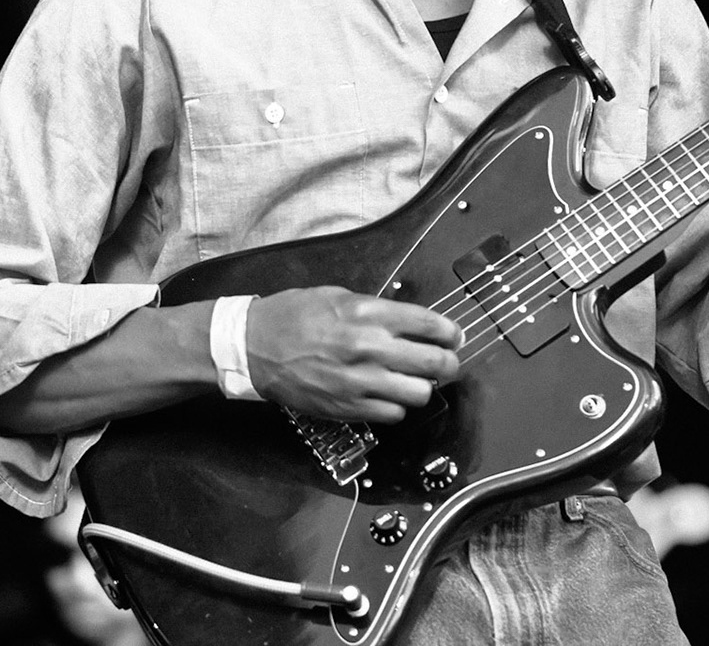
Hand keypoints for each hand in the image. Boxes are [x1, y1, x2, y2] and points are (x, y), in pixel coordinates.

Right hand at [246, 286, 462, 422]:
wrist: (254, 347)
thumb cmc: (293, 316)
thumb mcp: (338, 296)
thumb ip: (377, 309)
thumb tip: (411, 322)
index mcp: (369, 313)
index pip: (431, 325)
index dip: (450, 333)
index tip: (454, 336)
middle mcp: (370, 347)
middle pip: (435, 363)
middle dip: (449, 363)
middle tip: (447, 362)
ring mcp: (360, 381)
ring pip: (419, 394)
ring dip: (422, 387)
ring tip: (414, 381)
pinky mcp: (348, 407)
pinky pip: (393, 413)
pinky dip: (396, 406)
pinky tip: (387, 395)